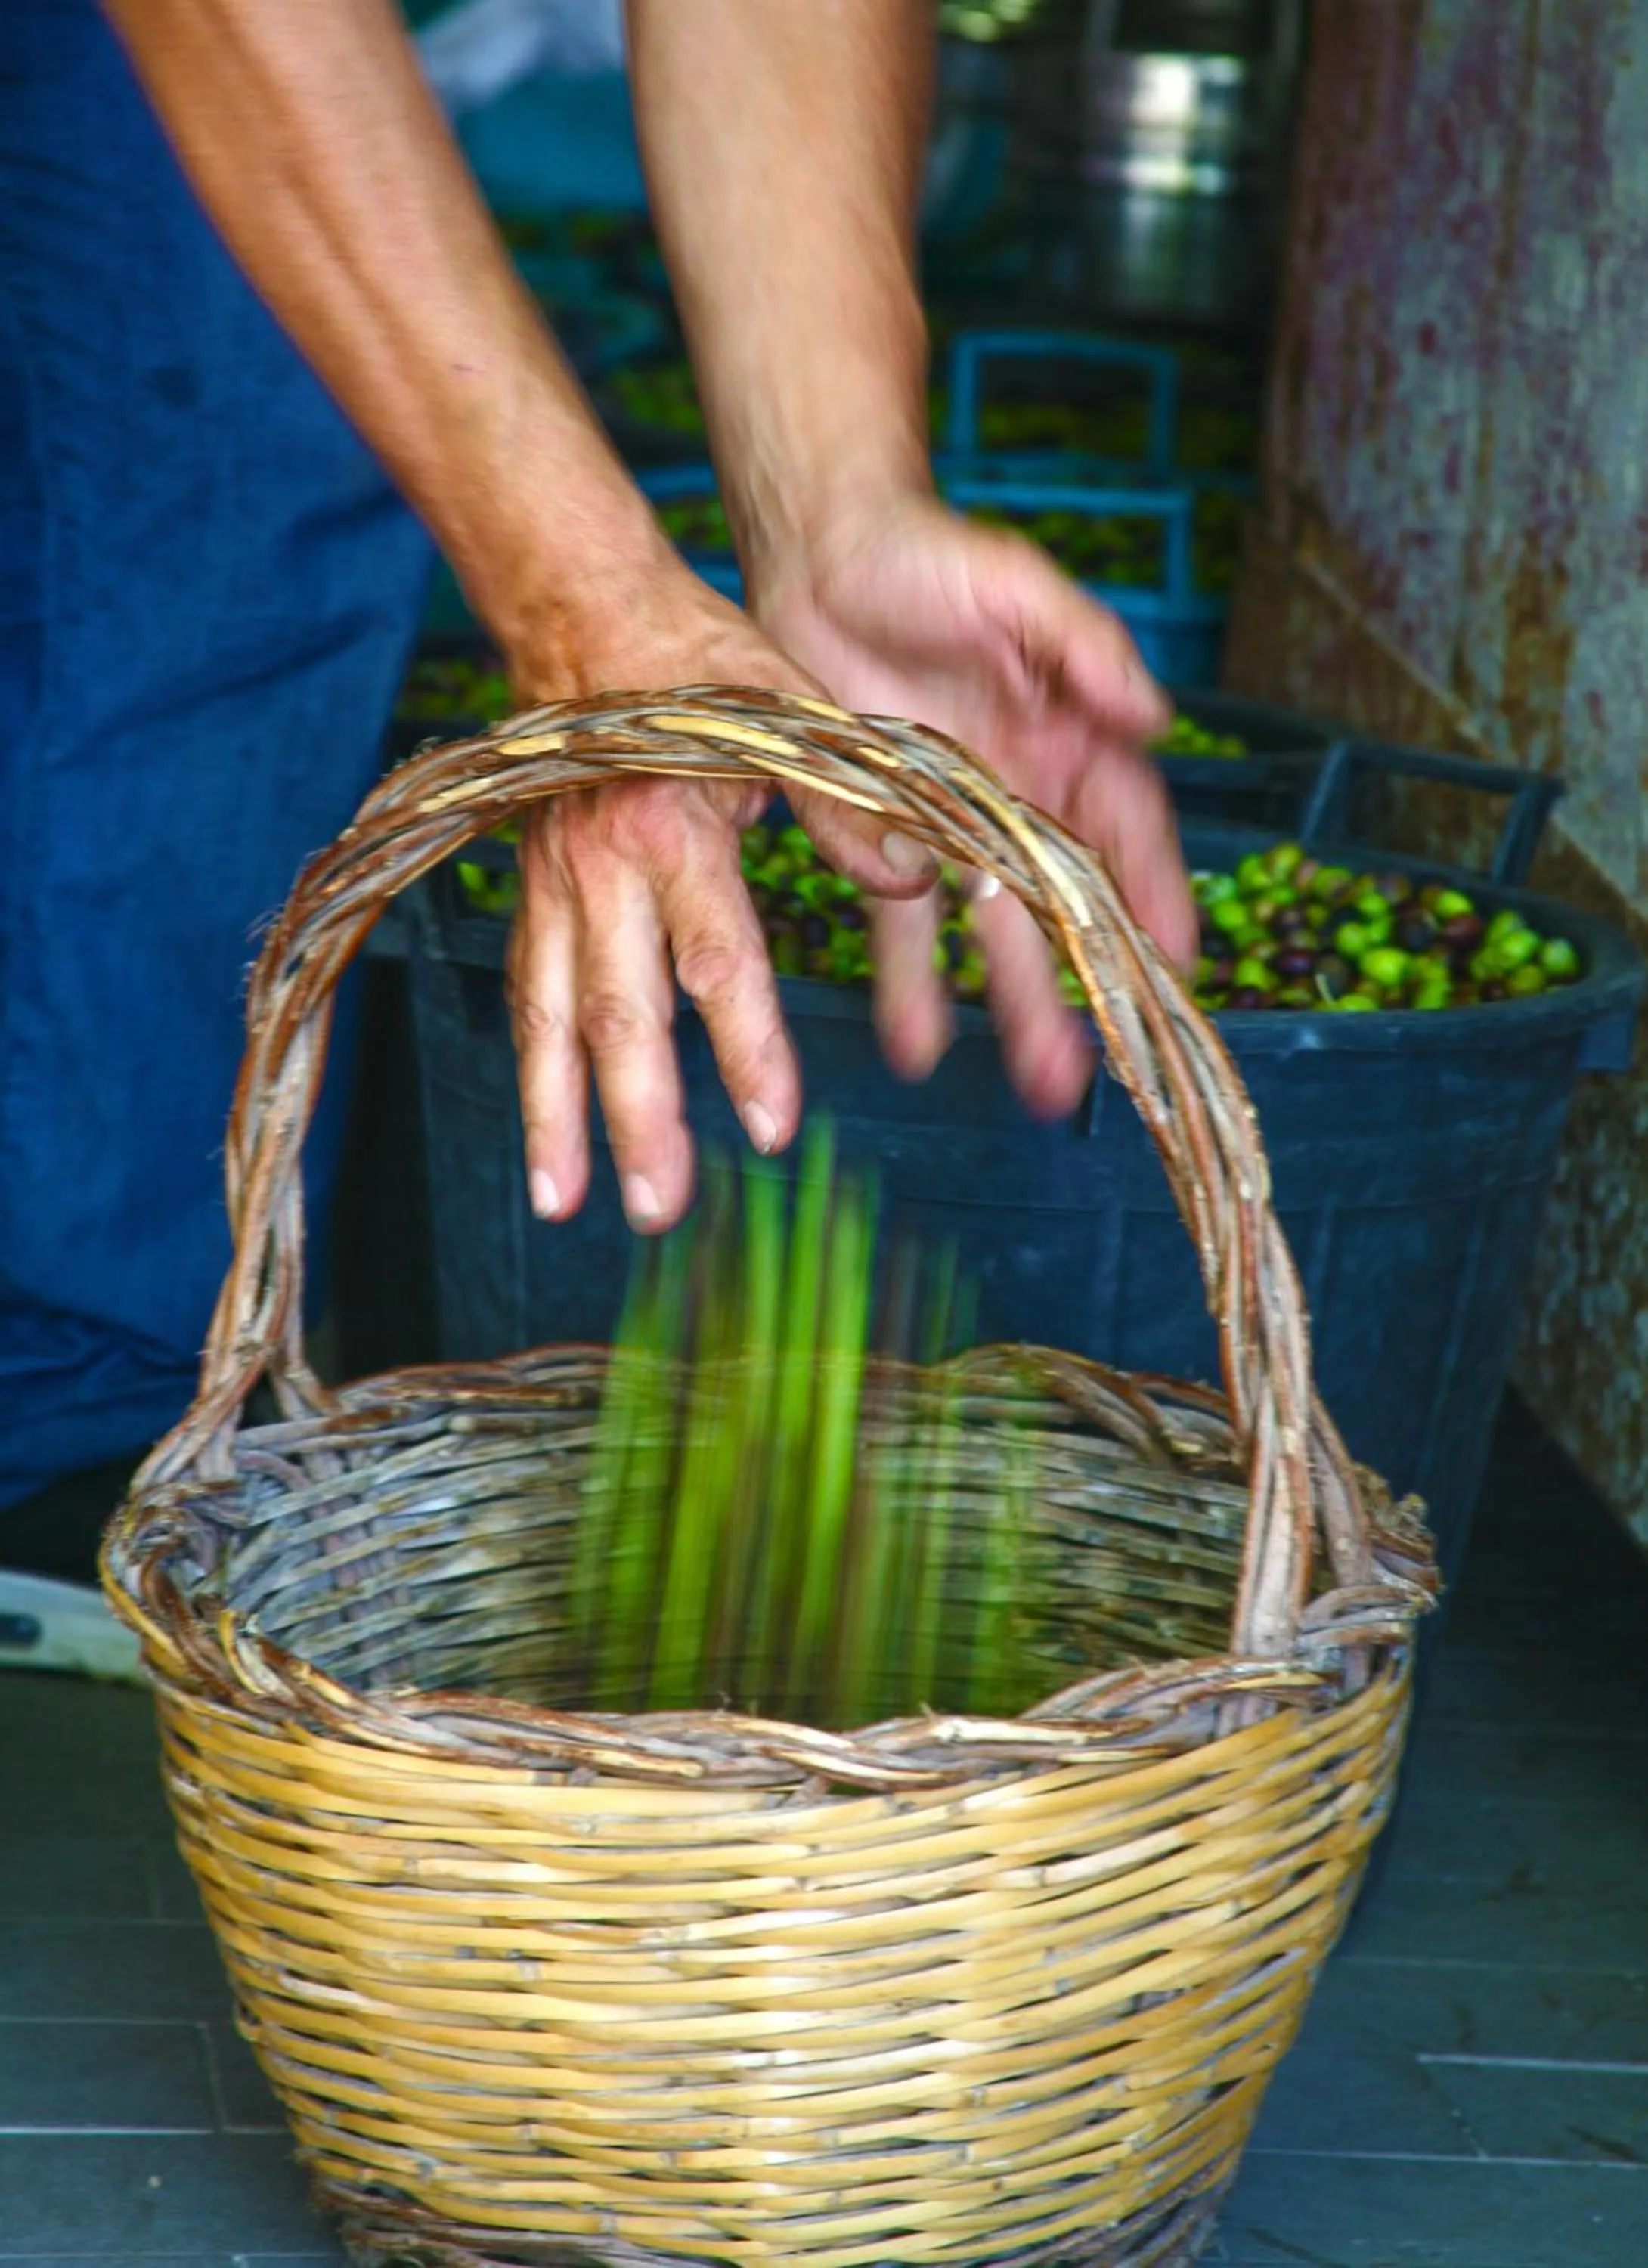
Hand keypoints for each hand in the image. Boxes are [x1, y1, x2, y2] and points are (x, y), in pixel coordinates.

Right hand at [504, 561, 935, 1233]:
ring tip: (561, 1201)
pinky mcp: (529, 889)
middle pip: (617, 1015)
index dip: (747, 1050)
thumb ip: (852, 804)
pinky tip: (542, 1132)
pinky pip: (524, 990)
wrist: (583, 611)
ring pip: (548, 1017)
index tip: (773, 1126)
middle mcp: (601, 868)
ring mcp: (553, 883)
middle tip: (659, 1208)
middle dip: (636, 1120)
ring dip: (556, 1115)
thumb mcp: (793, 713)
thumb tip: (916, 878)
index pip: (718, 963)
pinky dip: (530, 1066)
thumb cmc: (696, 660)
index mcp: (674, 830)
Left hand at [753, 489, 1196, 1120]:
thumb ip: (1083, 646)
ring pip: (990, 929)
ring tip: (1025, 1084)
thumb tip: (1154, 714)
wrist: (815, 553)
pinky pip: (896, 920)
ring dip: (1008, 1005)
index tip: (1175, 966)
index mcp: (1072, 739)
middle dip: (1081, 988)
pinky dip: (907, 980)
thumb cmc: (927, 555)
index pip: (1131, 832)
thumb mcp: (1014, 585)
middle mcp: (1022, 795)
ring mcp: (954, 823)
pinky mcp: (882, 833)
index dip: (1155, 898)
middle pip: (1063, 905)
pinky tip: (912, 1045)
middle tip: (1095, 1071)